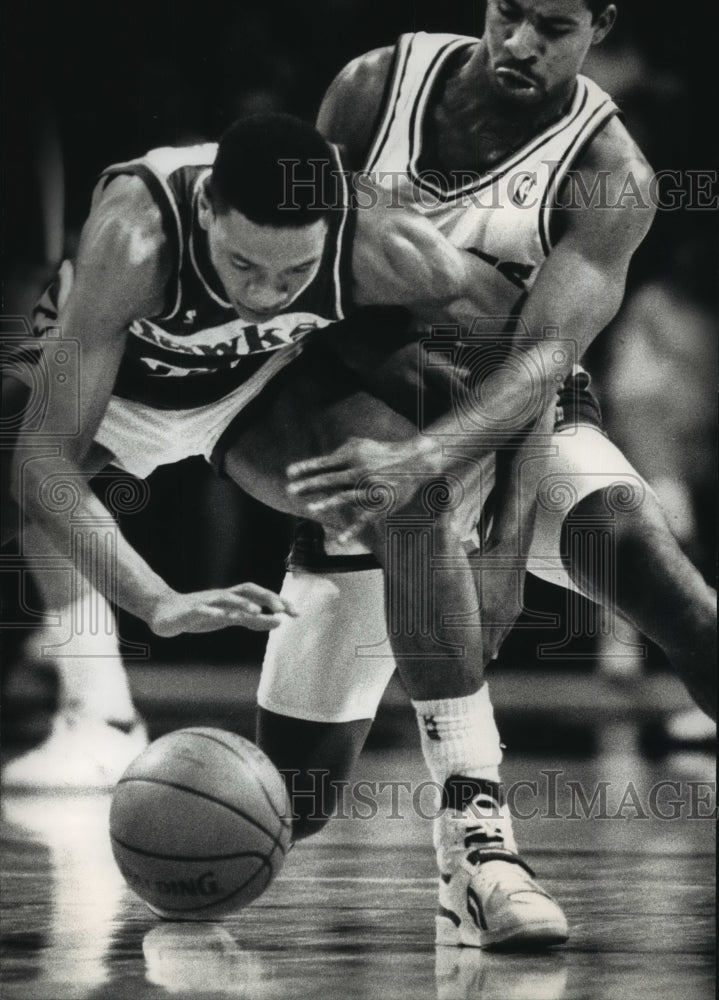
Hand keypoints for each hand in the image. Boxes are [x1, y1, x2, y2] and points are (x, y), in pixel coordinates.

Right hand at [149, 583, 297, 636]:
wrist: (164, 612)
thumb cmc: (201, 614)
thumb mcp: (231, 618)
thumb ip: (254, 620)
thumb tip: (279, 622)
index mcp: (233, 598)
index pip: (260, 594)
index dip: (278, 601)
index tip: (296, 612)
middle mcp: (222, 597)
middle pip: (247, 590)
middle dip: (264, 597)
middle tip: (281, 609)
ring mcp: (207, 603)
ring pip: (226, 599)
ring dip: (241, 604)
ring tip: (256, 611)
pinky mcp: (191, 612)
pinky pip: (202, 611)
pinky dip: (212, 613)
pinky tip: (221, 617)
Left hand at [286, 435, 444, 541]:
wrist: (416, 462)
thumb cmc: (385, 453)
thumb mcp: (363, 445)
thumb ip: (343, 450)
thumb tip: (323, 458)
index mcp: (354, 455)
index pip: (325, 462)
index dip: (306, 467)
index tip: (289, 472)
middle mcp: (361, 470)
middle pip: (330, 479)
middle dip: (309, 485)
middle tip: (290, 490)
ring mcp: (370, 488)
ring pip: (345, 497)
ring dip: (327, 503)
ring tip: (311, 508)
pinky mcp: (381, 504)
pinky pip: (364, 519)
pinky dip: (353, 530)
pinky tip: (341, 540)